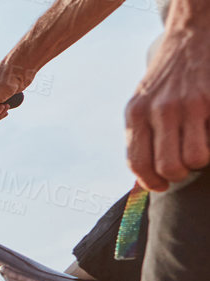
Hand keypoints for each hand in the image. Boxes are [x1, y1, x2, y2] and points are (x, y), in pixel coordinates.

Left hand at [126, 22, 209, 190]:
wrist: (190, 36)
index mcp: (135, 114)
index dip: (150, 182)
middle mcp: (159, 110)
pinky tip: (207, 133)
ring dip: (199, 162)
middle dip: (178, 175)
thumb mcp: (142, 103)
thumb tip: (142, 178)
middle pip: (168, 166)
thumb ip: (140, 134)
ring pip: (194, 158)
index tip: (162, 185)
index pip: (137, 163)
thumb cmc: (166, 78)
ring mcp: (188, 104)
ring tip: (199, 149)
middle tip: (184, 166)